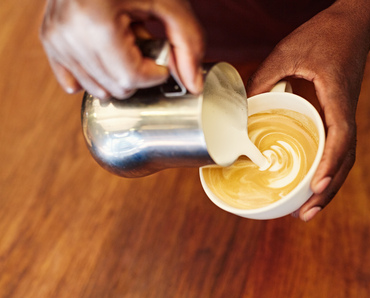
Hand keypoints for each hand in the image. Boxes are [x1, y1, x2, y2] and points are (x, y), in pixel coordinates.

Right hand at [40, 0, 204, 98]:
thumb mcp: (170, 3)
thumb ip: (188, 44)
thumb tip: (193, 86)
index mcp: (96, 22)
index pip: (132, 78)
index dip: (156, 72)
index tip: (161, 54)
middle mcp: (69, 33)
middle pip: (115, 87)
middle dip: (139, 72)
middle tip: (143, 41)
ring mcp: (55, 38)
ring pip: (97, 89)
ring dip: (118, 72)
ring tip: (124, 39)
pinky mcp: (49, 40)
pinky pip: (73, 81)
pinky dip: (95, 74)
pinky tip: (106, 55)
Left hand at [247, 3, 369, 220]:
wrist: (350, 26)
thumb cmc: (323, 35)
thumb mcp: (286, 53)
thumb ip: (263, 79)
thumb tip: (242, 110)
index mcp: (337, 96)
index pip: (341, 136)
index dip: (330, 164)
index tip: (315, 186)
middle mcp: (345, 111)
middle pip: (345, 159)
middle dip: (328, 190)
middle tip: (305, 214)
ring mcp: (343, 115)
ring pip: (343, 158)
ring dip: (329, 186)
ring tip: (308, 210)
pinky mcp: (337, 115)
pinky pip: (336, 148)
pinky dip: (326, 169)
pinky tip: (311, 181)